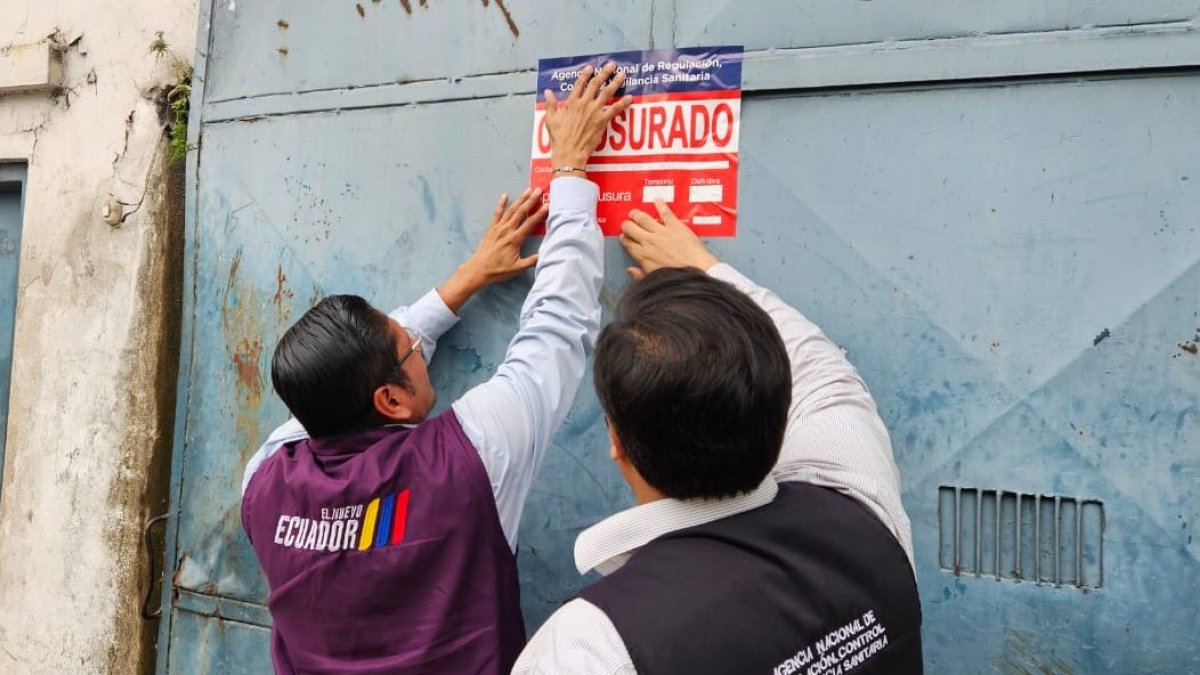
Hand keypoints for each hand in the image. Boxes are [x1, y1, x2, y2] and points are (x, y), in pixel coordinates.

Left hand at [438, 188, 547, 312]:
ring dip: (520, 199)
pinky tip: (505, 195)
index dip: (540, 213)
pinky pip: (497, 213)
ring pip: (511, 210)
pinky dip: (501, 204)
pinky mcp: (491, 228)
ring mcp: (498, 228)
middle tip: (539, 190)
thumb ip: (532, 261)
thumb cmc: (498, 270)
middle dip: (531, 200)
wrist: (478, 269)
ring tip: (528, 190)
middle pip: (521, 212)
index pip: (530, 223)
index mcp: (515, 239)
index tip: (548, 205)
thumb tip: (544, 255)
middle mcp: (507, 230)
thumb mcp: (518, 268)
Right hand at [543, 63, 632, 174]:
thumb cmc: (559, 138)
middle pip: (596, 84)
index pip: (580, 84)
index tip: (591, 67)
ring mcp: (594, 111)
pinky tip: (629, 97)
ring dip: (615, 82)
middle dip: (604, 73)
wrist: (569, 151)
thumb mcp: (550, 119)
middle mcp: (584, 103)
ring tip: (622, 74)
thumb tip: (547, 92)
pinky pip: (615, 109)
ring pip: (607, 92)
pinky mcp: (602, 120)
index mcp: (572, 102)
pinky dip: (623, 103)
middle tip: (611, 65)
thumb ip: (551, 104)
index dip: (585, 74)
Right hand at [620, 200, 719, 279]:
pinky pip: (665, 212)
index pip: (627, 242)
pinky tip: (657, 201)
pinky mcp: (675, 226)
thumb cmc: (676, 277)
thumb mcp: (653, 279)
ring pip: (643, 218)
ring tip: (635, 213)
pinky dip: (660, 205)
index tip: (624, 237)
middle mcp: (649, 241)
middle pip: (630, 227)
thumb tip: (631, 271)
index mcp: (642, 255)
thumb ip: (639, 274)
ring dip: (637, 214)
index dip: (624, 238)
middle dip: (627, 224)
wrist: (696, 271)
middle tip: (628, 224)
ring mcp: (662, 232)